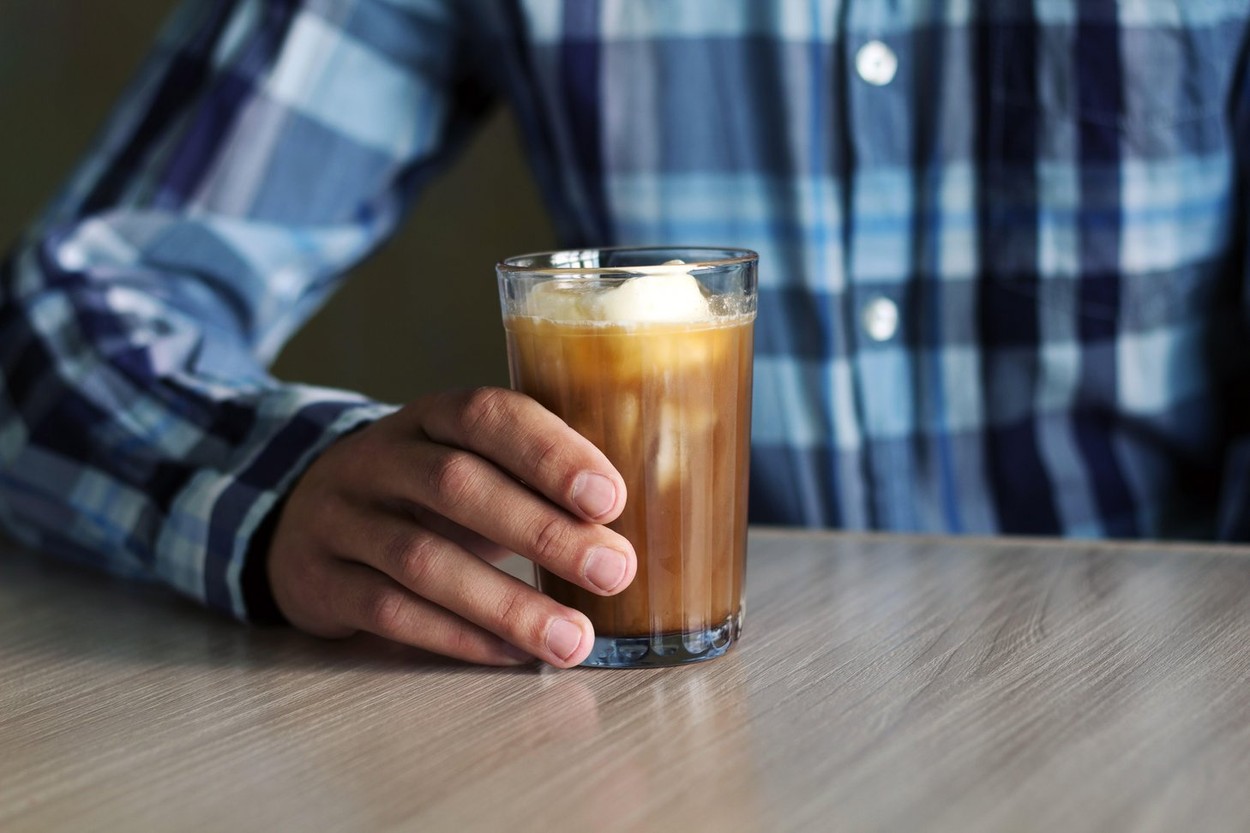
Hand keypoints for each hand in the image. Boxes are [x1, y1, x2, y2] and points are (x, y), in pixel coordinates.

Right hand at [266, 387, 635, 667]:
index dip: (550, 453)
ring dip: (507, 603)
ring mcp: (341, 519)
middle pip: (456, 485)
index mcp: (428, 417)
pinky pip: (390, 612)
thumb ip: (530, 478)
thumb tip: (636, 524)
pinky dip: (458, 637)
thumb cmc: (421, 494)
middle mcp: (378, 459)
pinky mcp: (318, 581)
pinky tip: (512, 653)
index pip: (487, 415)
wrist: (304, 518)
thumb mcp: (466, 464)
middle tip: (613, 570)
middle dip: (542, 531)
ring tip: (574, 638)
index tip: (611, 497)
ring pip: (422, 560)